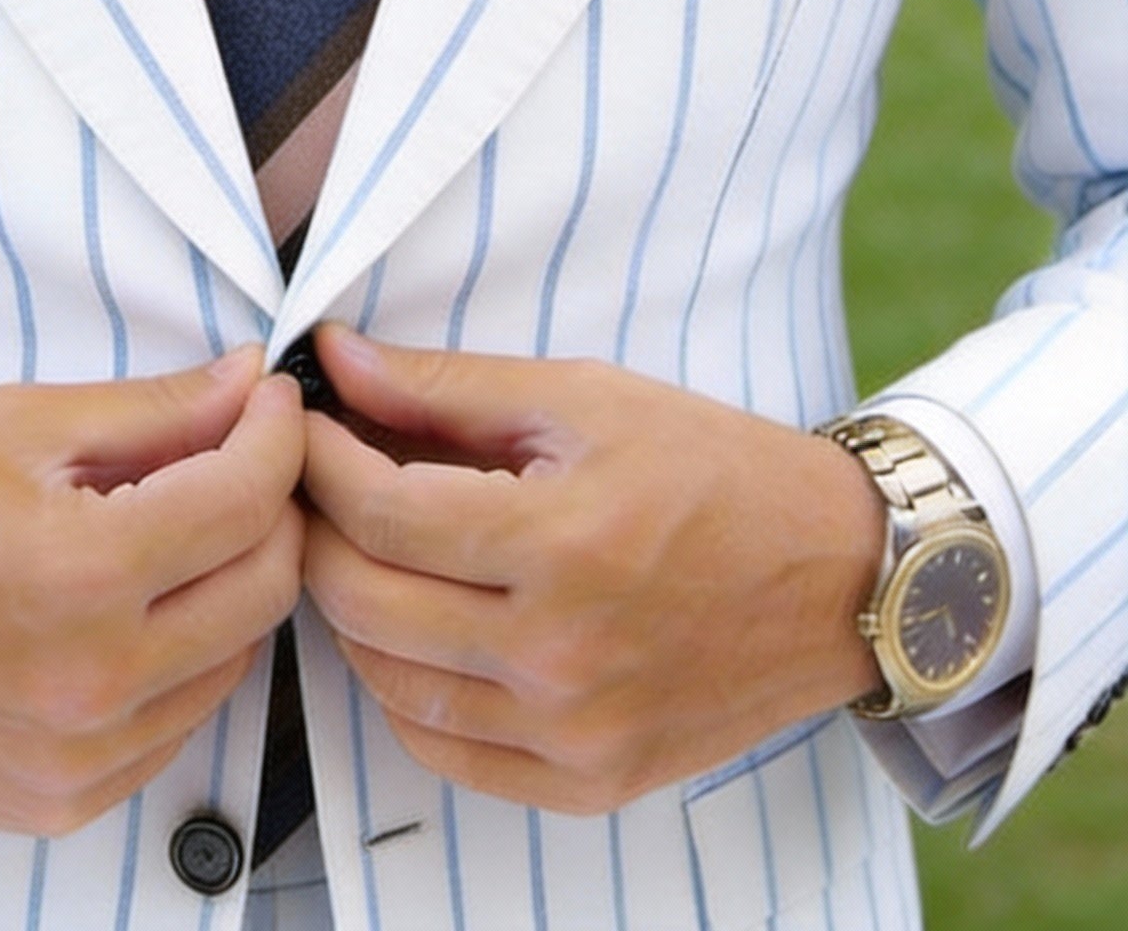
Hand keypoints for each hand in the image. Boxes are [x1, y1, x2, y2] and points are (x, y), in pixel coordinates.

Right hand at [0, 349, 305, 834]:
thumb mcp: (14, 425)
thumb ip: (150, 410)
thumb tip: (245, 385)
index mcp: (82, 571)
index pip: (248, 498)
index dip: (277, 433)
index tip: (268, 403)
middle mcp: (96, 679)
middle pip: (267, 584)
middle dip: (272, 506)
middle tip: (237, 458)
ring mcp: (84, 756)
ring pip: (236, 659)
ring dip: (231, 584)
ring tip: (175, 532)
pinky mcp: (67, 801)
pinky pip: (179, 724)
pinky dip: (183, 658)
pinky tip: (133, 610)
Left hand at [299, 325, 884, 814]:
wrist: (840, 574)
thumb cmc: (713, 470)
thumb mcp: (582, 397)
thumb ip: (446, 386)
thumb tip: (336, 360)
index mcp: (563, 544)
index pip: (380, 513)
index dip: (319, 461)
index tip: (303, 424)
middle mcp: (563, 654)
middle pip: (365, 601)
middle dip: (316, 529)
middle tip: (314, 482)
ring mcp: (576, 731)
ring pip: (389, 683)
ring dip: (350, 609)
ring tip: (360, 547)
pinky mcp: (591, 781)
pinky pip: (445, 751)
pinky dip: (404, 691)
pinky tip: (411, 630)